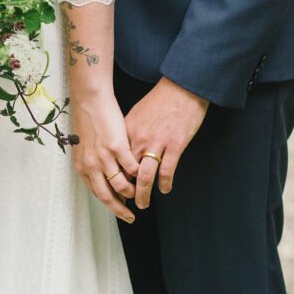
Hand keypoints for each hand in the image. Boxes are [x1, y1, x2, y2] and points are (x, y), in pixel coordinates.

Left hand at [71, 91, 137, 222]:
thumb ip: (95, 162)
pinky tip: (148, 175)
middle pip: (108, 195)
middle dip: (121, 209)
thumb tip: (104, 175)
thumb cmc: (90, 120)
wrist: (91, 100)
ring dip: (134, 192)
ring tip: (142, 194)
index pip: (98, 193)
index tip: (121, 211)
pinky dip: (141, 174)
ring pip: (121, 184)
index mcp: (83, 166)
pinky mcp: (117, 146)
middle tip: (131, 216)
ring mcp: (104, 157)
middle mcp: (92, 165)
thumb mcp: (87, 146)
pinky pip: (132, 167)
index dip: (110, 205)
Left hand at [125, 77, 208, 209]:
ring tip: (143, 204)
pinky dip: (164, 183)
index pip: (115, 161)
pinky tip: (164, 189)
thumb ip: (128, 134)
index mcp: (127, 132)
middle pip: (126, 173)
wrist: (181, 88)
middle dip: (124, 193)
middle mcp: (138, 140)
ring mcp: (156, 144)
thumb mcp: (136, 114)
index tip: (112, 189)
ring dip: (142, 194)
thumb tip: (121, 150)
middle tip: (125, 205)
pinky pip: (166, 171)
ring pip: (144, 177)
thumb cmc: (160, 100)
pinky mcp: (174, 145)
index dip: (112, 178)